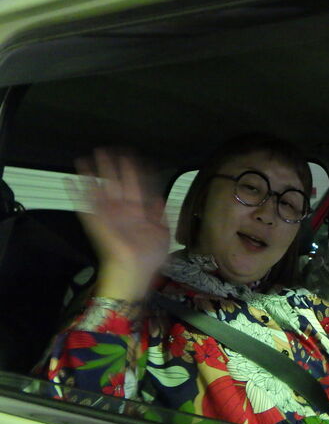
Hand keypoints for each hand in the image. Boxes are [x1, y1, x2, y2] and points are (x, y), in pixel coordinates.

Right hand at [70, 149, 169, 299]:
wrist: (134, 274)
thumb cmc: (150, 259)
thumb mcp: (162, 235)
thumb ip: (161, 215)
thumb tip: (160, 197)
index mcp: (141, 213)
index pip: (138, 186)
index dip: (136, 171)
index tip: (134, 156)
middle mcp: (125, 211)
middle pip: (118, 183)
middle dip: (113, 167)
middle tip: (107, 149)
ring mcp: (110, 216)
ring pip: (101, 189)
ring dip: (94, 174)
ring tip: (87, 157)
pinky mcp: (97, 222)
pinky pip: (85, 204)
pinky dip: (77, 192)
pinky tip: (71, 179)